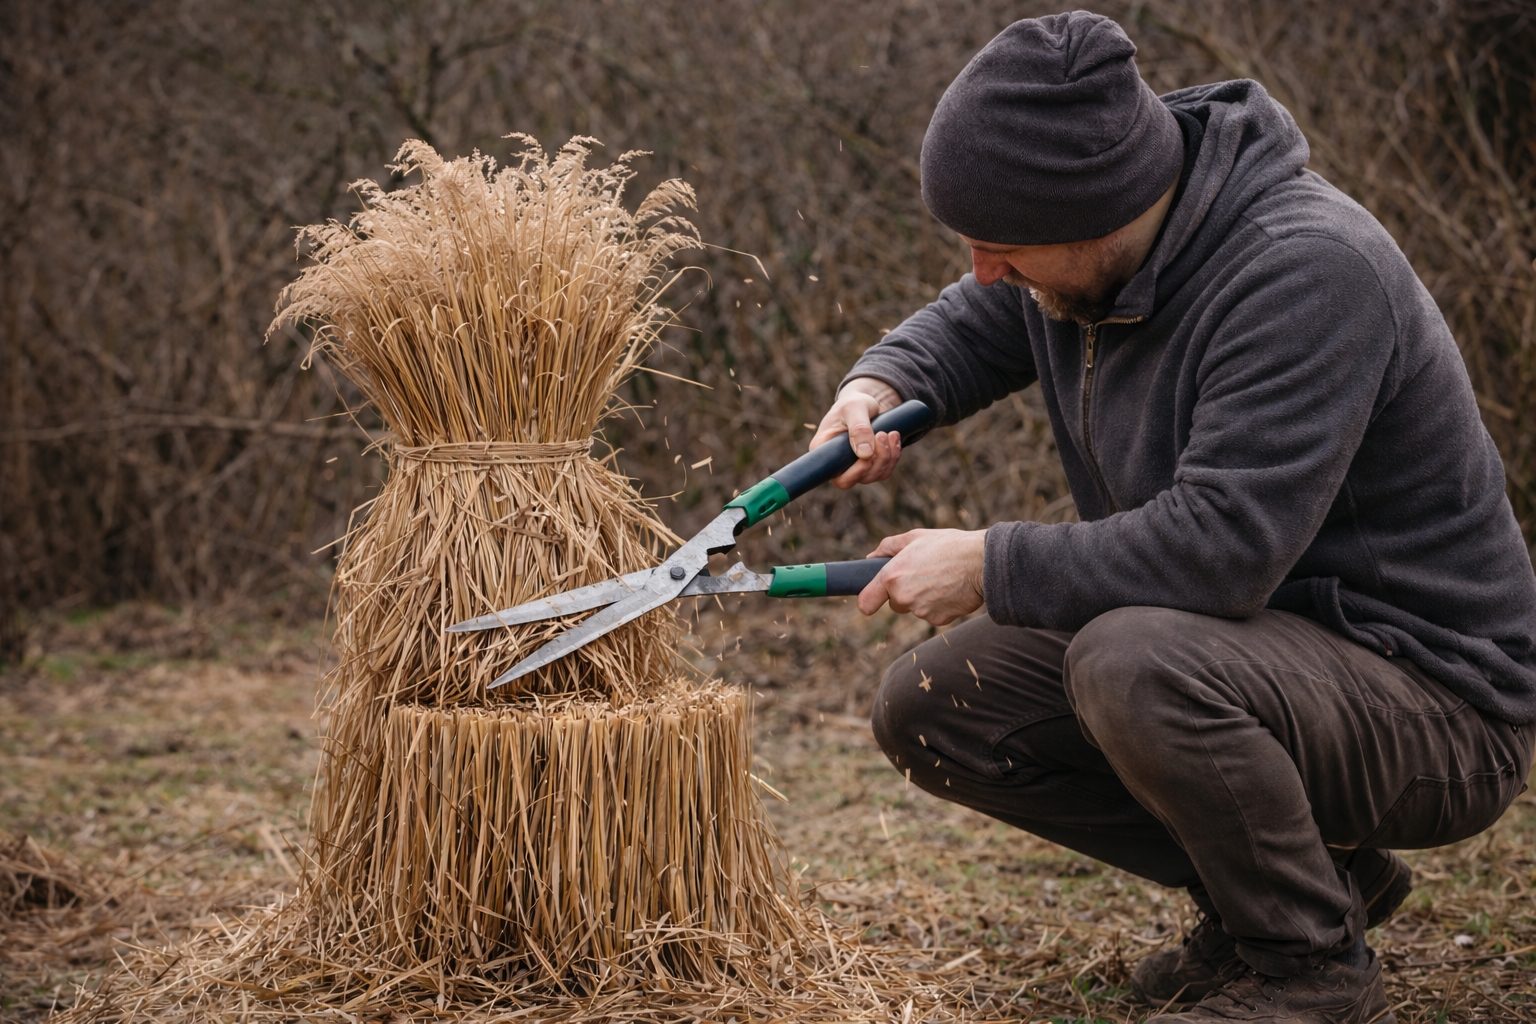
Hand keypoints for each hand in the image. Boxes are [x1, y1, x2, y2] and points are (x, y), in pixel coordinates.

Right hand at [811, 378, 903, 488]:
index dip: (852, 473)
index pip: (832, 474)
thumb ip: (858, 428)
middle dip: (874, 462)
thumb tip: (865, 455)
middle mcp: (836, 462)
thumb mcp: (854, 408)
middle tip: (882, 434)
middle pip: (854, 479)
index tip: (866, 457)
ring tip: (890, 433)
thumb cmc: (853, 403)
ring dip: (886, 456)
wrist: (866, 403)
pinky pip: (884, 471)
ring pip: (872, 475)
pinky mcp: (868, 466)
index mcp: (823, 449)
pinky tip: (894, 438)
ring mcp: (852, 467)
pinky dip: (893, 456)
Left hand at [859, 529, 985, 625]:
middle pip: (895, 604)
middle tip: (924, 574)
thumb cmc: (949, 546)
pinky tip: (951, 589)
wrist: (983, 562)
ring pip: (915, 609)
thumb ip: (888, 547)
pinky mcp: (938, 620)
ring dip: (924, 598)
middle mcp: (903, 597)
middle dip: (905, 593)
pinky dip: (940, 605)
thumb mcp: (915, 537)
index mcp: (892, 576)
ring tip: (942, 578)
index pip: (866, 603)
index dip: (868, 601)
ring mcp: (921, 611)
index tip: (872, 600)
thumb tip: (870, 558)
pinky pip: (933, 615)